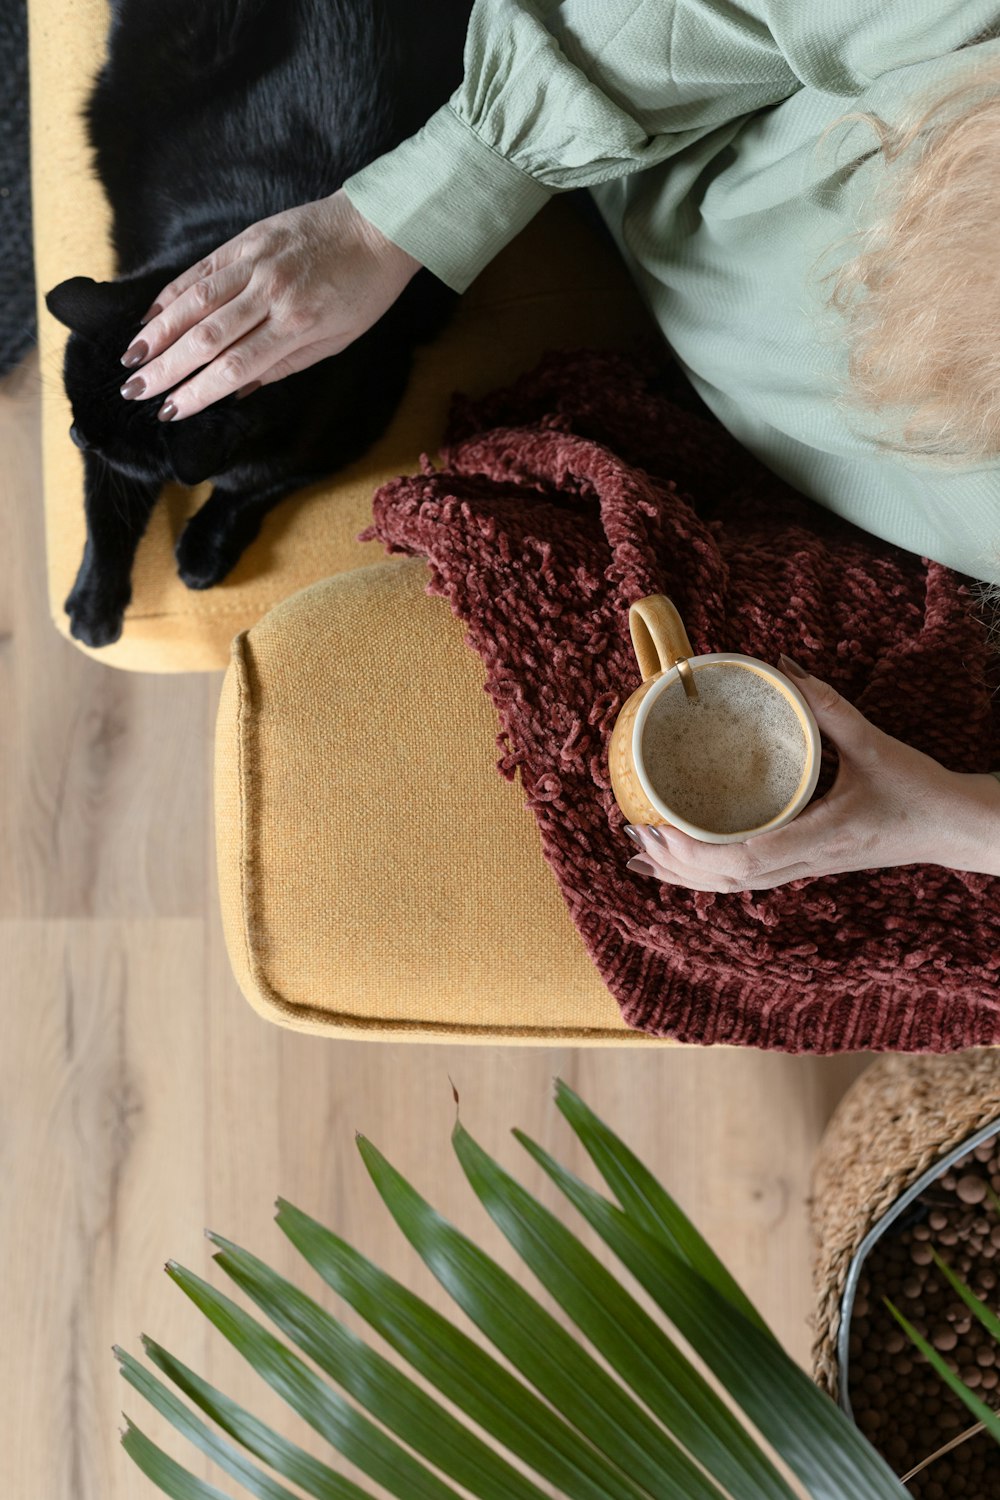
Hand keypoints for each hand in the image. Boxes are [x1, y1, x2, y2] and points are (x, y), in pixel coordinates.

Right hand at [116, 189, 420, 420]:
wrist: (379, 227)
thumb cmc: (364, 292)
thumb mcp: (335, 342)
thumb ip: (283, 366)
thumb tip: (236, 391)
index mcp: (297, 325)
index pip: (234, 367)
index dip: (197, 392)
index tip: (169, 412)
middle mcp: (270, 294)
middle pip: (206, 338)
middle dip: (165, 368)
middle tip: (133, 391)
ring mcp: (256, 263)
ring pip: (195, 302)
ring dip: (157, 332)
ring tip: (131, 358)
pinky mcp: (247, 239)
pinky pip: (201, 269)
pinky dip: (172, 293)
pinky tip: (150, 314)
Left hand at [624, 656, 999, 890]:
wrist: (951, 829)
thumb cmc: (916, 788)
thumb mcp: (873, 742)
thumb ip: (826, 706)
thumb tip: (782, 667)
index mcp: (820, 835)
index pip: (746, 858)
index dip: (696, 851)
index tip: (658, 825)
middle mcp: (806, 860)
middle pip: (727, 880)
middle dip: (675, 860)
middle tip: (635, 829)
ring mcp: (803, 869)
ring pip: (732, 888)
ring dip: (683, 874)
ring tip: (638, 853)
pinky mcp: (803, 867)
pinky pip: (745, 881)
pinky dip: (705, 877)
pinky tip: (676, 870)